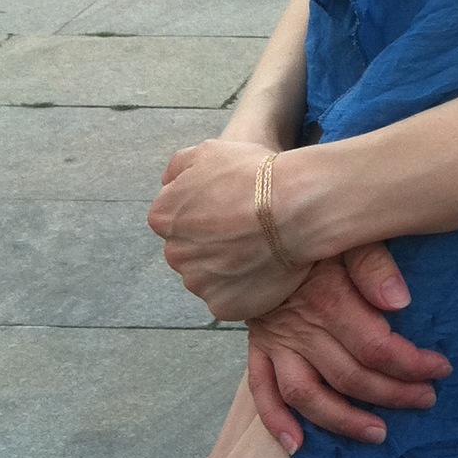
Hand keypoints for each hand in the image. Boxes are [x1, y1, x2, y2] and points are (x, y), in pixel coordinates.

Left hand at [148, 138, 311, 319]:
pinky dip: (245, 289)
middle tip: (248, 230)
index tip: (231, 208)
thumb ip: (178, 167)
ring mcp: (198, 283)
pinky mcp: (223, 307)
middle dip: (214, 243)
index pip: (176, 221)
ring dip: (228, 268)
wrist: (293, 207)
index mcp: (164, 218)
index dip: (207, 213)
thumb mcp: (208, 151)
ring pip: (210, 278)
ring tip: (261, 250)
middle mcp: (174, 253)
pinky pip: (231, 299)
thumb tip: (168, 182)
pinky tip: (265, 269)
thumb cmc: (252, 175)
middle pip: (191, 252)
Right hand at [246, 244, 451, 452]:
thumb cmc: (318, 229)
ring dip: (343, 421)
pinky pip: (261, 391)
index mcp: (328, 299)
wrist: (258, 226)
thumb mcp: (350, 234)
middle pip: (350, 377)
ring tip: (379, 434)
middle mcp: (300, 328)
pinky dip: (276, 422)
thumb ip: (374, 266)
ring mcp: (276, 343)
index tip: (441, 368)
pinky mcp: (257, 348)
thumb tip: (400, 303)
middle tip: (426, 400)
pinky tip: (298, 446)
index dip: (412, 363)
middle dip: (393, 394)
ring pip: (308, 395)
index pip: (376, 347)